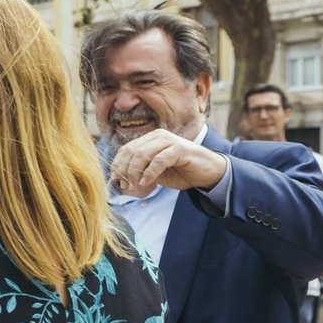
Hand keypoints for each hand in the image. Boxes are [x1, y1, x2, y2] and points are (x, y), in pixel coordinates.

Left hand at [107, 127, 227, 196]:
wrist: (207, 173)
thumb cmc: (180, 172)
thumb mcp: (155, 173)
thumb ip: (139, 172)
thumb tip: (119, 179)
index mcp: (150, 139)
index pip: (127, 149)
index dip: (118, 164)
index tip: (115, 180)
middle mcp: (158, 136)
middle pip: (132, 151)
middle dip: (125, 170)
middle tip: (125, 186)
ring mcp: (169, 141)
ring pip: (143, 154)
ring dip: (135, 173)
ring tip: (135, 186)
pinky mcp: (180, 149)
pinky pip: (158, 160)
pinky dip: (149, 172)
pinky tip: (145, 182)